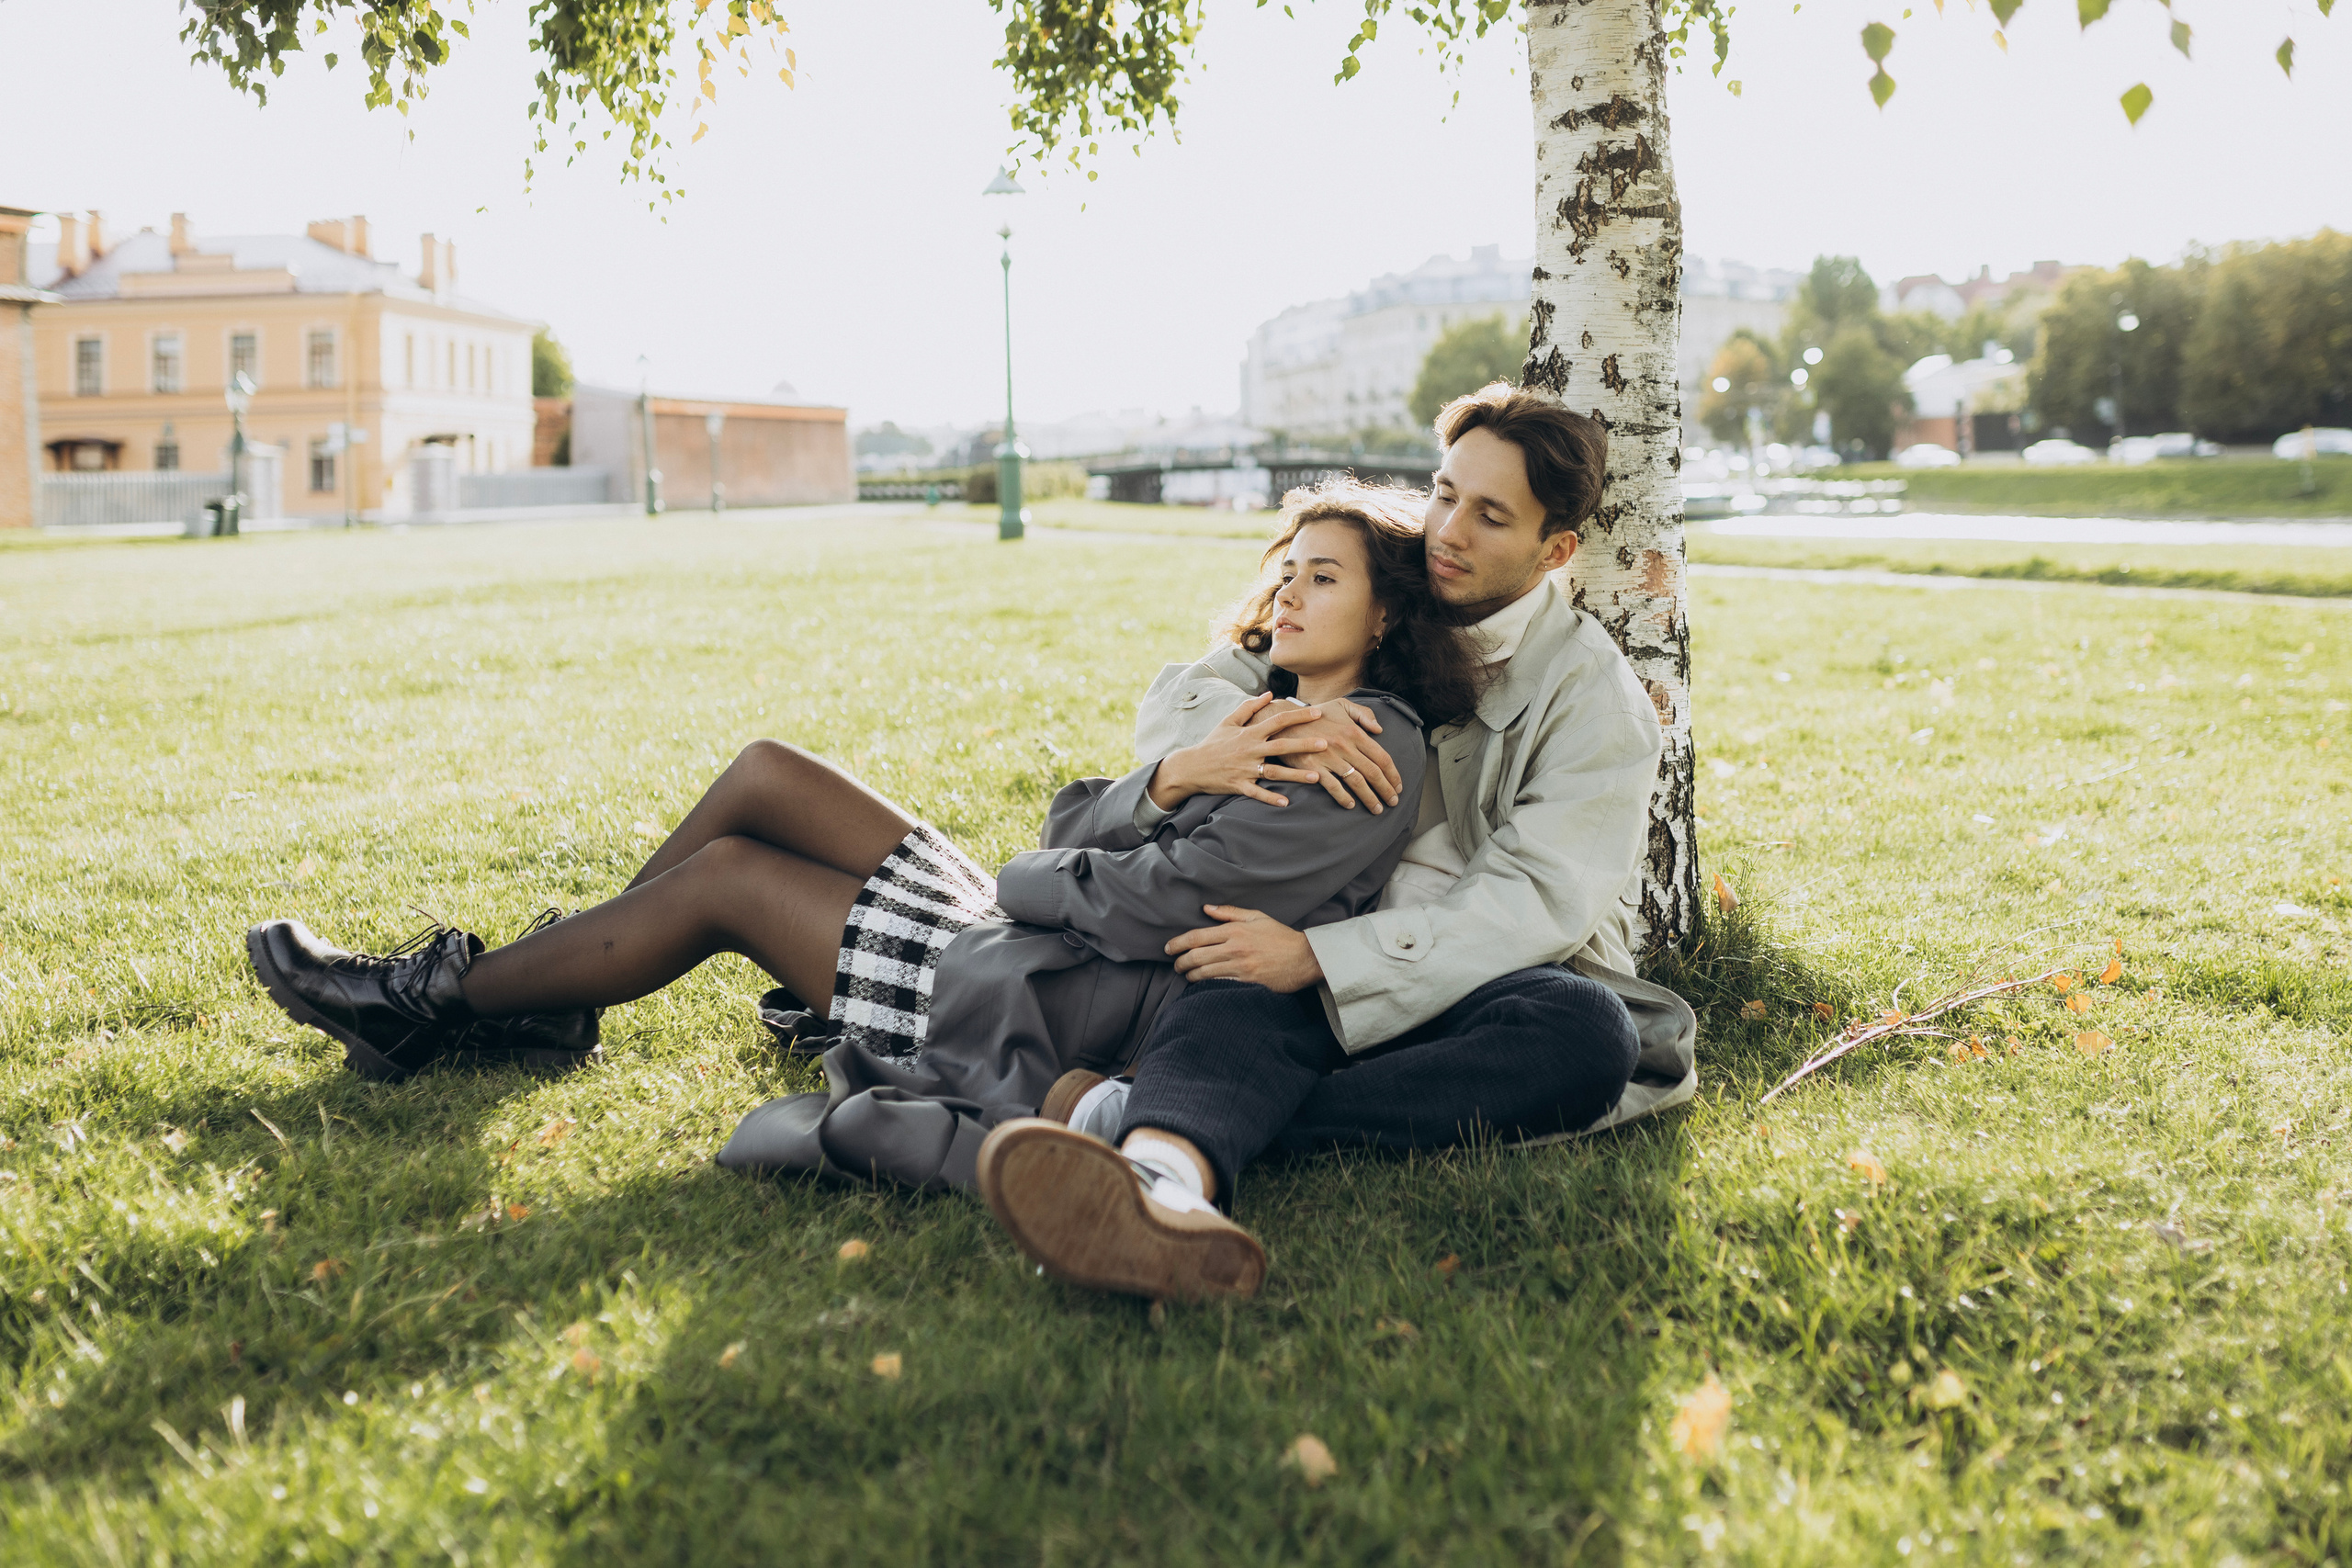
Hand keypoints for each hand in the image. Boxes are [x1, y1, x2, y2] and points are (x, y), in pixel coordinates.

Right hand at [1148, 693, 1328, 809]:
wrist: (1191, 766)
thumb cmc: (1213, 742)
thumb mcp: (1229, 721)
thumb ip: (1250, 707)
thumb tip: (1269, 694)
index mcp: (1249, 733)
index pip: (1278, 721)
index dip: (1298, 716)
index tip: (1317, 713)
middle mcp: (1250, 750)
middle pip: (1281, 746)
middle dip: (1304, 744)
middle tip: (1326, 744)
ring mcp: (1245, 769)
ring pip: (1275, 772)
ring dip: (1296, 775)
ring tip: (1317, 777)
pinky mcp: (1239, 785)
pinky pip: (1257, 793)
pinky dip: (1271, 798)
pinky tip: (1286, 802)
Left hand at [1165, 905, 1324, 990]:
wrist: (1305, 958)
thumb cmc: (1281, 937)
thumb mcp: (1257, 917)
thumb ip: (1230, 912)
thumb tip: (1206, 908)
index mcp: (1235, 931)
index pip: (1196, 937)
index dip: (1177, 943)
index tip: (1168, 948)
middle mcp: (1234, 949)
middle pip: (1195, 957)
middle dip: (1180, 963)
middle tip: (1175, 966)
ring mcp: (1240, 968)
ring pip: (1203, 974)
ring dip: (1190, 976)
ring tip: (1187, 976)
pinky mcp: (1246, 983)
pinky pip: (1218, 986)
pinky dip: (1206, 987)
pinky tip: (1201, 987)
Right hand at [1267, 701, 1402, 812]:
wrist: (1284, 721)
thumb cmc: (1315, 715)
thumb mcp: (1341, 705)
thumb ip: (1363, 714)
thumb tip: (1380, 730)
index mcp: (1354, 732)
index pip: (1382, 757)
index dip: (1393, 774)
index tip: (1398, 786)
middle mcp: (1345, 746)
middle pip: (1373, 772)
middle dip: (1386, 790)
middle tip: (1393, 802)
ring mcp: (1329, 757)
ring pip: (1357, 782)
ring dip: (1369, 798)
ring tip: (1377, 808)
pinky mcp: (1313, 767)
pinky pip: (1333, 786)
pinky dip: (1344, 797)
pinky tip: (1351, 805)